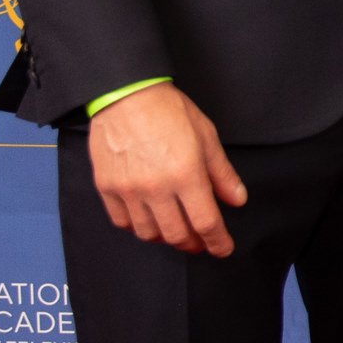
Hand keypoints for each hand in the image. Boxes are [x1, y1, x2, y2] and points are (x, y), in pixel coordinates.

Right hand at [89, 84, 245, 256]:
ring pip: (149, 233)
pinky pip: (122, 221)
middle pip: (177, 235)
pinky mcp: (106, 187)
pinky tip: (148, 218)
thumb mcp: (206, 137)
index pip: (206, 223)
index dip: (217, 242)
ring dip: (166, 237)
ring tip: (175, 229)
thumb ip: (222, 173)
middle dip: (194, 244)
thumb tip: (236, 200)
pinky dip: (137, 226)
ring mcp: (128, 190)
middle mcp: (156, 188)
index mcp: (185, 175)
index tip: (223, 248)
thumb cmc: (168, 110)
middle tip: (200, 241)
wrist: (124, 93)